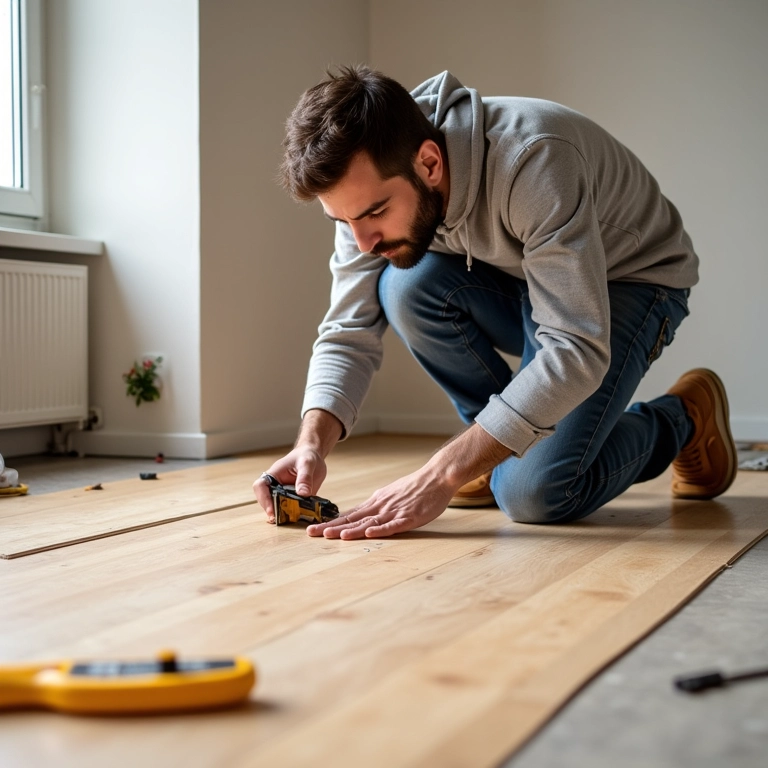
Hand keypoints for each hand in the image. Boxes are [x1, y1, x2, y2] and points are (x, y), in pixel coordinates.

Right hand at [252, 447, 327, 523]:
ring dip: (284, 514)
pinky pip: (292, 509)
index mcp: (274, 474)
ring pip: (279, 507)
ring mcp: (285, 494)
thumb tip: (303, 494)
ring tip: (291, 519)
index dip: (263, 499)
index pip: (260, 486)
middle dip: (273, 511)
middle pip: (268, 501)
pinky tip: (301, 517)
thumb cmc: (306, 456)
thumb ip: (305, 477)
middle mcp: (276, 486)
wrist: (314, 456)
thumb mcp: (307, 463)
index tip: (271, 510)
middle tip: (281, 520)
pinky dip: (295, 514)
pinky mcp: (295, 500)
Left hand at [306, 468, 455, 539]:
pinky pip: (393, 525)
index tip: (315, 528)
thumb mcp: (391, 494)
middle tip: (312, 533)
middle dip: (331, 527)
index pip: (349, 515)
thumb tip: (363, 514)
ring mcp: (394, 511)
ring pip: (368, 523)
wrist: (436, 477)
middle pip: (353, 519)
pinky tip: (369, 533)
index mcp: (376, 502)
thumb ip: (377, 505)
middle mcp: (381, 506)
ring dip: (350, 530)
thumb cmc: (416, 487)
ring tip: (333, 536)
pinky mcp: (409, 517)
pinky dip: (380, 529)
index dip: (331, 522)